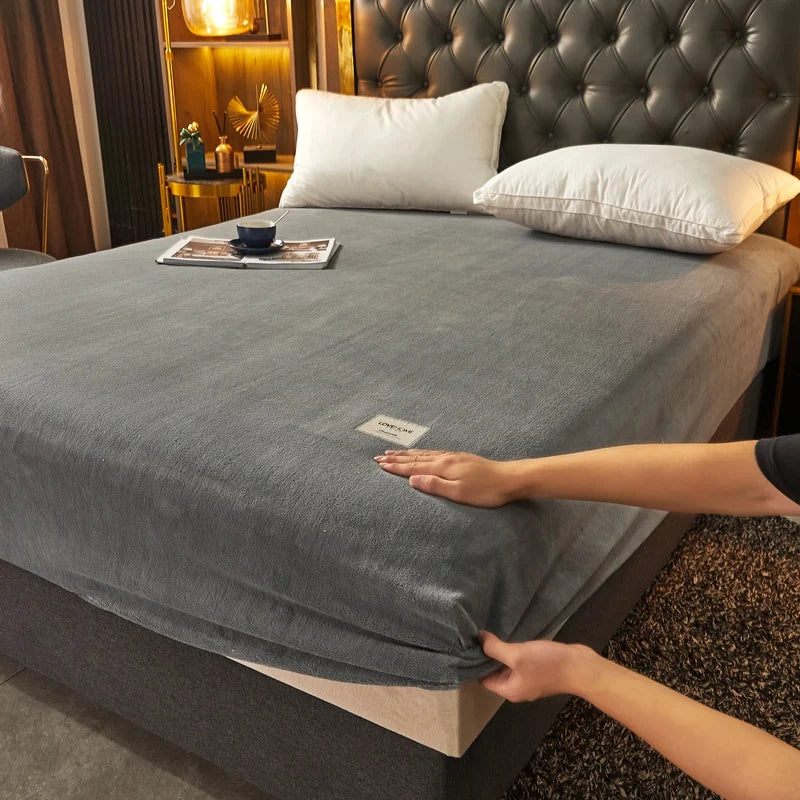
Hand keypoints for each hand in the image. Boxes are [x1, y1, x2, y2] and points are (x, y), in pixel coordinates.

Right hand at [374, 449, 524, 507]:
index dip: (396, 467)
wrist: (510, 478)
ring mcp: (454, 457)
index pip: (413, 467)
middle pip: (416, 458)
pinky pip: (434, 453)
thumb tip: (413, 479)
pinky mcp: (461, 459)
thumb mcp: (459, 492)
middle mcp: (446, 459)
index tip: (380, 464)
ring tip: (395, 452)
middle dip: (397, 458)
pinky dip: (422, 453)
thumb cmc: (486, 490)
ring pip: (425, 454)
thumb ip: (435, 485)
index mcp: (443, 467)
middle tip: (379, 456)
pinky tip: (423, 454)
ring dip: (408, 454)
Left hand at [479, 631, 593, 701]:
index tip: (466, 646)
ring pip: (508, 666)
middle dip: (486, 656)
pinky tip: (508, 635)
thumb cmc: (547, 665)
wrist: (581, 667)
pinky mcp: (539, 670)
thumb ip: (496, 648)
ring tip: (487, 633)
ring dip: (500, 652)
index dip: (474, 663)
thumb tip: (479, 639)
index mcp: (509, 690)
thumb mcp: (517, 655)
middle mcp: (517, 687)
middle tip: (474, 635)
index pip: (483, 679)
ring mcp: (529, 679)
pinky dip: (513, 651)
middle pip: (495, 672)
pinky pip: (520, 661)